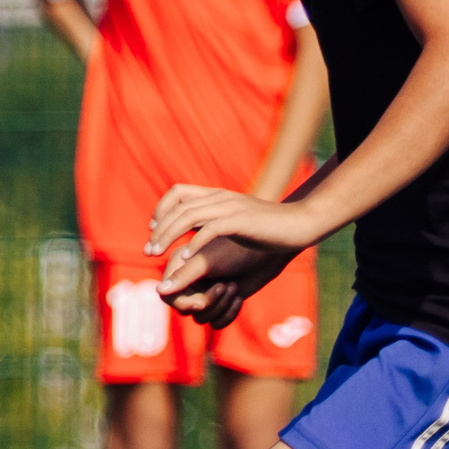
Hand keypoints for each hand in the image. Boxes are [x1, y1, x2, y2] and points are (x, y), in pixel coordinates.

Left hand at [146, 185, 321, 325]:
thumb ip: (215, 222)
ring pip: (188, 216)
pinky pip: (211, 228)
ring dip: (168, 236)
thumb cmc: (268, 228)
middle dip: (159, 230)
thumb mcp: (236, 221)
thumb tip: (196, 233)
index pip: (178, 192)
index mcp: (217, 195)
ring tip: (158, 255)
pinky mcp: (241, 221)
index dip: (161, 208)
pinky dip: (195, 242)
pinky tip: (186, 257)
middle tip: (149, 251)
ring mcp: (230, 207)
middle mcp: (220, 198)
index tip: (153, 229)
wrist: (299, 224)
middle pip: (178, 207)